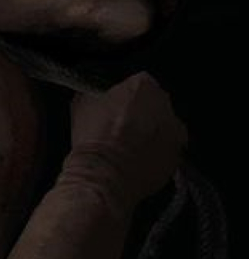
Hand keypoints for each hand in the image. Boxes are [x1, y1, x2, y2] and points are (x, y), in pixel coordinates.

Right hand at [70, 72, 186, 203]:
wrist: (104, 175)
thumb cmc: (94, 139)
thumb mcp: (82, 103)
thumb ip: (97, 94)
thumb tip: (97, 97)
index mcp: (143, 86)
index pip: (137, 83)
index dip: (124, 95)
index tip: (114, 105)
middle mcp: (165, 107)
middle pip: (154, 105)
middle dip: (141, 114)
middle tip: (120, 127)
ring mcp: (175, 134)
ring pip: (163, 129)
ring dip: (150, 135)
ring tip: (127, 148)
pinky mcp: (177, 158)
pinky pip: (166, 152)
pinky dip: (154, 155)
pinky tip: (134, 162)